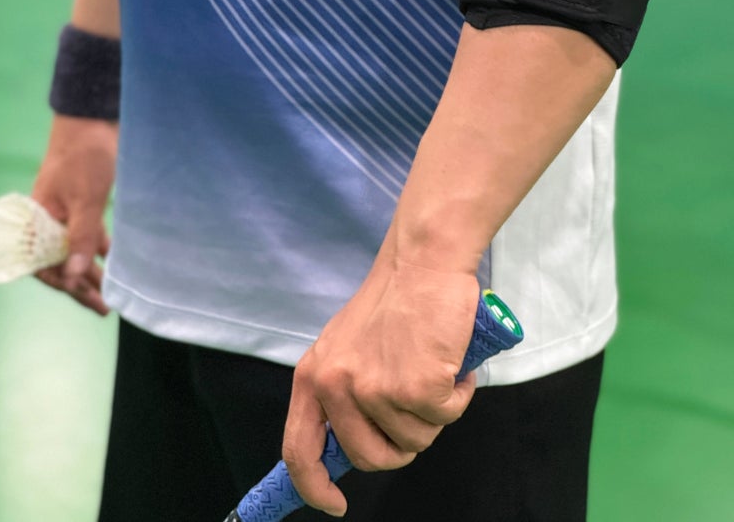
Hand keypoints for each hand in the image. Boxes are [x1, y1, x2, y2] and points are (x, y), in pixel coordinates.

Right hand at [32, 114, 117, 315]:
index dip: (62, 282)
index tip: (84, 294)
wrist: (95, 118)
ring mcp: (67, 212)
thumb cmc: (86, 155)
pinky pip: (90, 234)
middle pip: (61, 261)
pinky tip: (114, 264)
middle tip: (103, 308)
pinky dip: (100, 248)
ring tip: (109, 296)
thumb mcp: (86, 198)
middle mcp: (49, 219)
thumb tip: (74, 275)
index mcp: (37, 219)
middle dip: (80, 285)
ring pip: (77, 250)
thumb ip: (82, 237)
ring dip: (92, 271)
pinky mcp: (86, 203)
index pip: (42, 263)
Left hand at [282, 259, 479, 516]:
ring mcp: (376, 389)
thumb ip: (342, 389)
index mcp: (314, 375)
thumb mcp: (347, 345)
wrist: (423, 260)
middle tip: (417, 406)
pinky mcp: (416, 388)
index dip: (314, 486)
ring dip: (433, 413)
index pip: (300, 450)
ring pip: (414, 440)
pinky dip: (457, 396)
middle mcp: (338, 386)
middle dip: (401, 443)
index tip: (334, 503)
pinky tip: (453, 364)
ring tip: (434, 370)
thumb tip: (352, 439)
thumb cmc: (393, 298)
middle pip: (369, 457)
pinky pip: (445, 417)